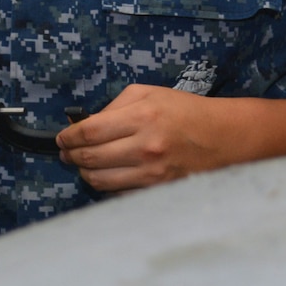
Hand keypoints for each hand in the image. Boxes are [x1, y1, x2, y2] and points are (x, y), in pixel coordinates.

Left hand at [56, 84, 235, 191]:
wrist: (223, 137)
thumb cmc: (186, 112)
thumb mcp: (151, 93)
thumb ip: (116, 105)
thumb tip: (86, 124)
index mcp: (142, 116)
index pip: (89, 132)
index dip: (68, 137)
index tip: (62, 138)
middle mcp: (145, 146)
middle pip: (89, 158)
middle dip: (70, 155)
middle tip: (67, 152)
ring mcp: (151, 172)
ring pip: (99, 179)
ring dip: (84, 172)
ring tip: (83, 164)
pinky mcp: (156, 189)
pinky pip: (117, 192)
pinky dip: (106, 184)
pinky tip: (108, 173)